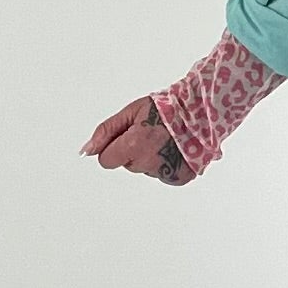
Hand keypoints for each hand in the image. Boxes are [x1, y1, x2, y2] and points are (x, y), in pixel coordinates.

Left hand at [80, 97, 195, 185]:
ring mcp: (165, 173)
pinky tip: (175, 150)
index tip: (127, 138)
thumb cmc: (167, 108)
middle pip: (128, 164)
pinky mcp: (179, 179)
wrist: (201, 112)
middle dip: (134, 151)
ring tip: (166, 140)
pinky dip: (167, 165)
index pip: (107, 160)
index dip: (114, 148)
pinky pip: (163, 175)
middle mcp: (148, 162)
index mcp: (133, 145)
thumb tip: (86, 151)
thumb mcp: (131, 112)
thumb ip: (106, 132)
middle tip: (151, 134)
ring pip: (145, 169)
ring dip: (151, 157)